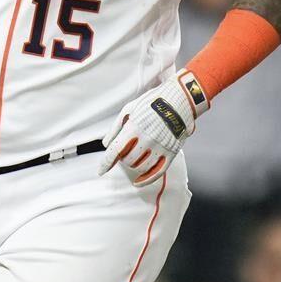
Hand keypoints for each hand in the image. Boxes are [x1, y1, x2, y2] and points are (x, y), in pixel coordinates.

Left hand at [99, 71, 205, 185]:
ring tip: (134, 156)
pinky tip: (138, 182)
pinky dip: (146, 180)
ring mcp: (161, 147)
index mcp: (135, 127)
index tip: (100, 171)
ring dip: (133, 165)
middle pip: (128, 160)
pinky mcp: (172, 152)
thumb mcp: (129, 109)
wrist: (180, 99)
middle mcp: (147, 139)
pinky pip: (157, 173)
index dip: (106, 163)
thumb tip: (106, 144)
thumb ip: (116, 127)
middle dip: (122, 158)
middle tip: (125, 150)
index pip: (116, 150)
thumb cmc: (152, 102)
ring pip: (141, 167)